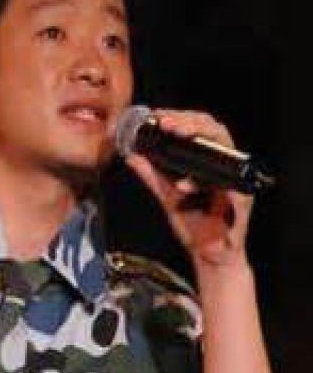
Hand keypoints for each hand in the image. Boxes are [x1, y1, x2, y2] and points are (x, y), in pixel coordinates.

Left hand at [125, 109, 253, 267]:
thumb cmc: (193, 224)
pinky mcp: (240, 199)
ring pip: (223, 144)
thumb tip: (131, 155)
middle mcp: (225, 166)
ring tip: (174, 133)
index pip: (199, 127)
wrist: (208, 255)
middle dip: (187, 120)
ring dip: (198, 135)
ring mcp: (235, 180)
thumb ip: (151, 174)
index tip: (155, 116)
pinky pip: (225, 183)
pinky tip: (183, 185)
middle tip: (163, 122)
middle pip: (212, 129)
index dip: (178, 117)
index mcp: (208, 162)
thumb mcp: (165, 195)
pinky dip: (202, 182)